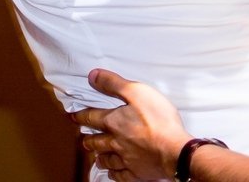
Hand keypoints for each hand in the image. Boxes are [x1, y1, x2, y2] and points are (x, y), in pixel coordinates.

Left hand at [71, 69, 191, 180]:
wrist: (174, 150)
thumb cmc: (159, 120)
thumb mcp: (138, 92)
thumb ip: (115, 84)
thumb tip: (93, 76)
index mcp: (114, 122)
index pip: (92, 118)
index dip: (81, 116)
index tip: (74, 116)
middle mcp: (115, 143)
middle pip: (96, 142)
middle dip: (89, 139)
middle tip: (85, 139)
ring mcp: (125, 160)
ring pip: (106, 160)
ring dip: (100, 157)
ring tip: (97, 156)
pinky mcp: (136, 173)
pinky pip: (120, 175)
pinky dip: (114, 173)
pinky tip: (114, 172)